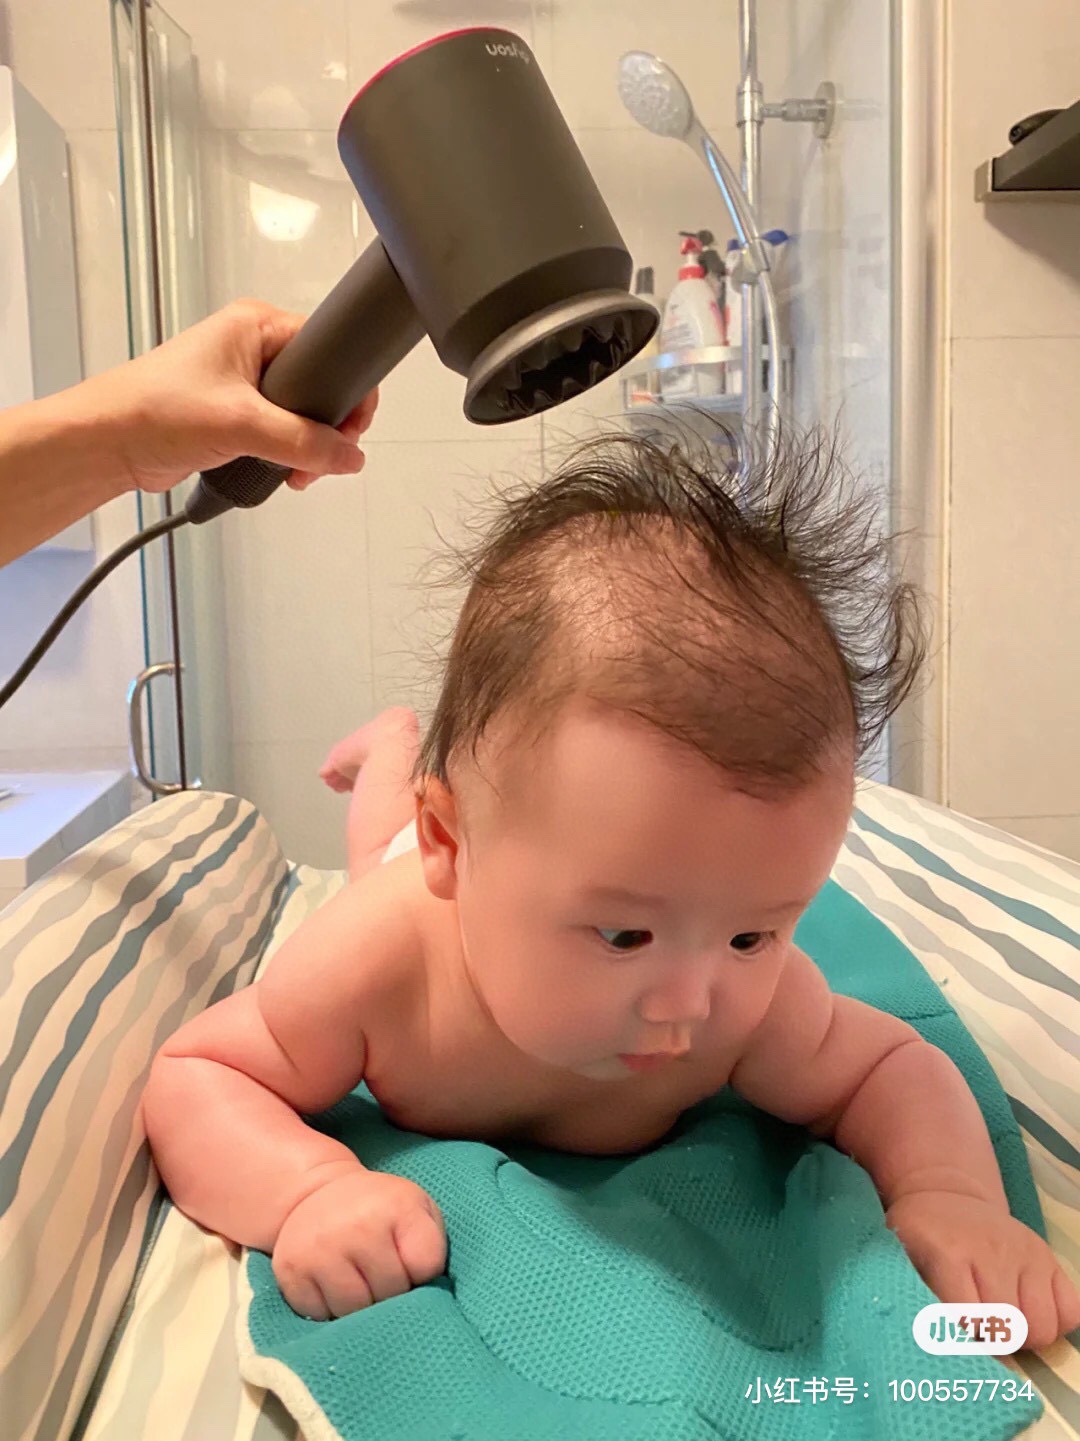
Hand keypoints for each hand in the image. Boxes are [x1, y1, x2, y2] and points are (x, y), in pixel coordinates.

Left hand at [84, 298, 378, 495]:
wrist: (108, 444)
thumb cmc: (154, 410)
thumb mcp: (242, 423)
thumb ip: (304, 442)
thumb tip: (350, 457)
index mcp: (256, 325)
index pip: (327, 349)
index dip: (345, 390)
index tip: (349, 428)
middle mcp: (252, 347)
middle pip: (319, 386)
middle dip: (326, 429)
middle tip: (321, 458)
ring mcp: (244, 382)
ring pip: (301, 415)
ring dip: (307, 449)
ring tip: (297, 473)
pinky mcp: (235, 414)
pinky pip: (280, 433)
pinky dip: (286, 455)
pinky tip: (282, 472)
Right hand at [272, 1169, 445, 1320]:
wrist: (316, 1194)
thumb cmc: (378, 1210)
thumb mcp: (416, 1209)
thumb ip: (431, 1247)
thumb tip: (426, 1298)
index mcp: (397, 1206)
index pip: (426, 1268)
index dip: (423, 1274)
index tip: (412, 1264)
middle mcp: (357, 1226)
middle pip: (391, 1295)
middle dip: (393, 1293)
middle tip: (382, 1274)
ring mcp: (320, 1251)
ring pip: (355, 1313)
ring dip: (361, 1308)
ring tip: (359, 1281)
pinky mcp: (290, 1274)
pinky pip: (321, 1317)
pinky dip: (329, 1310)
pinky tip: (332, 1286)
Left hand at [886, 1191, 1079, 1349]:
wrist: (945, 1195)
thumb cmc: (919, 1238)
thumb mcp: (897, 1257)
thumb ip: (910, 1298)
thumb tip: (928, 1345)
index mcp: (948, 1251)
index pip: (968, 1319)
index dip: (961, 1338)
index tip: (949, 1334)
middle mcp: (991, 1249)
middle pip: (1008, 1330)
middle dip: (992, 1342)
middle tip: (976, 1330)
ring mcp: (1025, 1252)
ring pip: (1042, 1327)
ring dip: (1023, 1337)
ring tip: (1001, 1323)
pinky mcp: (1048, 1256)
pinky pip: (1071, 1312)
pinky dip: (1054, 1323)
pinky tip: (1026, 1311)